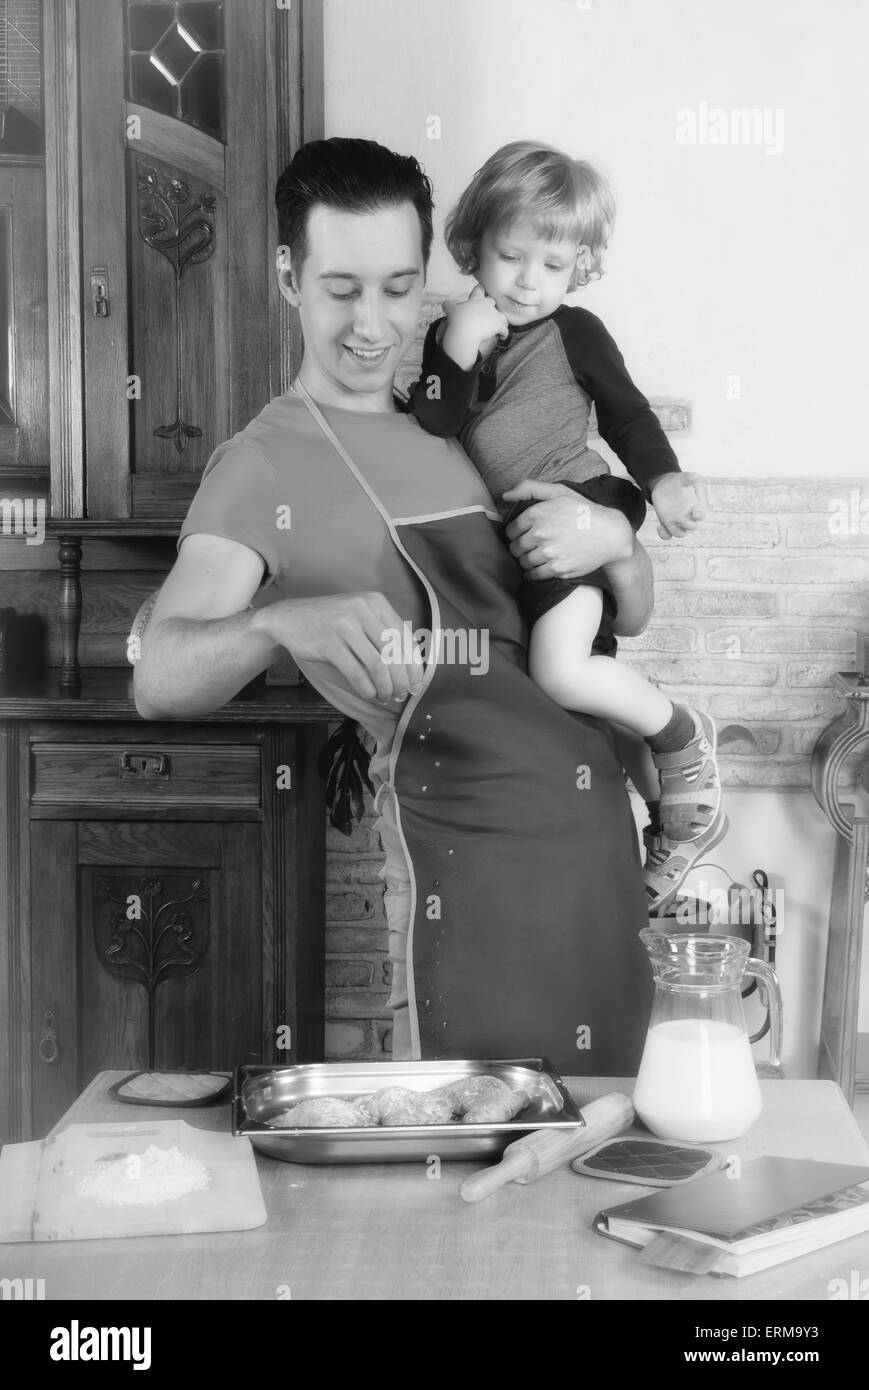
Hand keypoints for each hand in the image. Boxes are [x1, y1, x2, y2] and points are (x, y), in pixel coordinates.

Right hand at [255, 592, 425, 705]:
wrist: (288, 618)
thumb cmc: (329, 622)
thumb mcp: (359, 616)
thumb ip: (383, 632)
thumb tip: (411, 665)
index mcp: (376, 602)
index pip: (405, 638)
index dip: (414, 665)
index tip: (417, 684)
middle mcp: (363, 610)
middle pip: (394, 653)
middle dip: (401, 680)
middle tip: (401, 695)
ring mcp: (345, 625)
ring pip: (378, 665)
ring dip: (385, 687)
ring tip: (385, 697)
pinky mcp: (329, 643)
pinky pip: (357, 673)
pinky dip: (367, 688)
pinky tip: (370, 694)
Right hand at [441, 284, 508, 368]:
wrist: (465, 329)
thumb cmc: (457, 319)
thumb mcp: (450, 309)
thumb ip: (449, 304)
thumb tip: (445, 303)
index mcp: (476, 299)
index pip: (479, 289)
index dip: (479, 291)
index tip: (479, 292)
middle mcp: (487, 304)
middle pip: (491, 301)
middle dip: (489, 307)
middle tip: (486, 314)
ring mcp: (494, 315)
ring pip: (501, 315)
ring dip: (500, 320)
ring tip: (498, 326)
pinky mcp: (499, 325)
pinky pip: (504, 329)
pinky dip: (504, 333)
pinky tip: (502, 336)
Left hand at [502, 479, 633, 579]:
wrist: (609, 533)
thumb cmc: (583, 511)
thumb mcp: (559, 492)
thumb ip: (530, 488)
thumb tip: (505, 496)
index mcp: (537, 514)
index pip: (510, 530)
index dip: (515, 534)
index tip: (522, 535)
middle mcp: (540, 533)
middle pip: (515, 548)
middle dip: (519, 548)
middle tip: (528, 547)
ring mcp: (549, 553)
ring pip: (523, 562)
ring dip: (526, 561)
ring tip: (534, 557)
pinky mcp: (558, 568)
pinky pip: (535, 574)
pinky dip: (533, 573)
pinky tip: (539, 568)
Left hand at [650, 472, 706, 538]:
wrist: (664, 486)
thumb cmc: (677, 482)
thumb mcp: (682, 478)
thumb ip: (689, 478)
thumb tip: (695, 477)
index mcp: (695, 506)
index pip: (701, 514)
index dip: (700, 515)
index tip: (696, 512)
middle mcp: (688, 516)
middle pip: (692, 527)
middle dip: (688, 525)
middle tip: (680, 518)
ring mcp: (677, 521)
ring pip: (680, 533)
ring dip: (675, 531)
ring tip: (667, 522)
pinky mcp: (667, 524)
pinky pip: (667, 535)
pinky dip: (663, 534)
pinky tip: (659, 526)